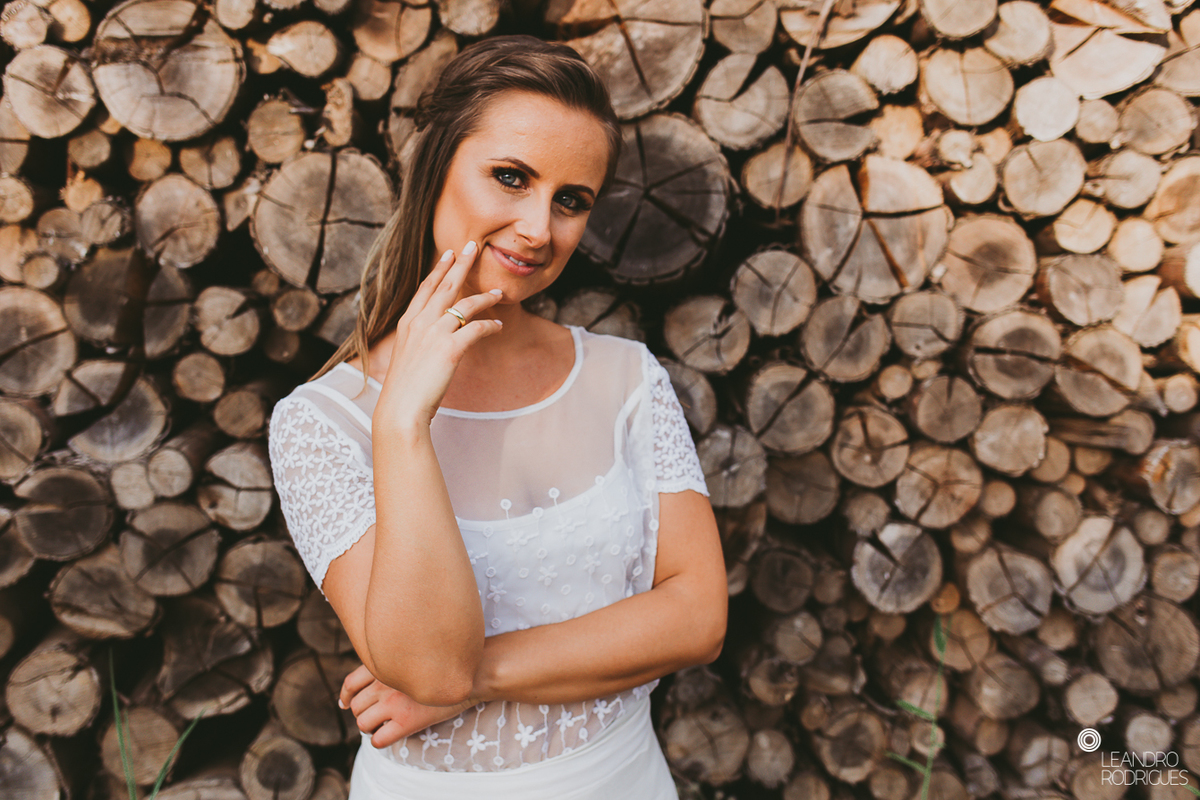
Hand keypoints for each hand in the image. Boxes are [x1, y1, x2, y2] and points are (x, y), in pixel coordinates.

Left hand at [341, 664, 476, 748]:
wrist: (473, 673)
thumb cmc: (446, 663)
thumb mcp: (415, 655)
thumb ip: (394, 663)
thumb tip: (373, 678)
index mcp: (385, 665)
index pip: (350, 683)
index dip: (346, 696)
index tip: (347, 703)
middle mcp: (385, 683)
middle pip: (355, 705)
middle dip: (363, 712)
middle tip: (376, 715)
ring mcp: (394, 703)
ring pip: (362, 723)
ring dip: (370, 726)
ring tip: (383, 724)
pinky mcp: (406, 722)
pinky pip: (378, 740)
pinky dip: (379, 741)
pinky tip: (391, 735)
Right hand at [373, 242, 503, 429]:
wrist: (401, 409)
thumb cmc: (405, 389)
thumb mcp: (409, 357)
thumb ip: (421, 342)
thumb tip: (435, 339)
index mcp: (408, 323)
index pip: (426, 288)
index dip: (439, 270)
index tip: (449, 254)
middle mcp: (420, 323)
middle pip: (445, 286)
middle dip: (461, 264)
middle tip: (474, 245)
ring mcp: (434, 334)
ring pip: (465, 305)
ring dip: (485, 296)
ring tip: (499, 292)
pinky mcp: (450, 348)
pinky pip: (477, 328)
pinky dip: (491, 325)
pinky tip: (499, 326)